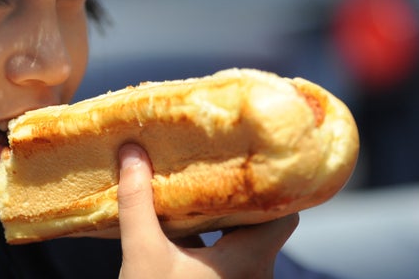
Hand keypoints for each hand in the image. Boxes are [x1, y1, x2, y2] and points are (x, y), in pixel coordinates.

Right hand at [117, 143, 298, 278]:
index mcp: (249, 261)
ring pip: (247, 242)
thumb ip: (137, 201)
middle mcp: (257, 277)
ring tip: (200, 192)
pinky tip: (189, 228)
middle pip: (264, 223)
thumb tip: (131, 152)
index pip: (287, 214)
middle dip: (239, 197)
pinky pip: (234, 258)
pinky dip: (217, 240)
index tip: (245, 162)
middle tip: (215, 170)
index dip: (271, 187)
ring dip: (226, 219)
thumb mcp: (141, 252)